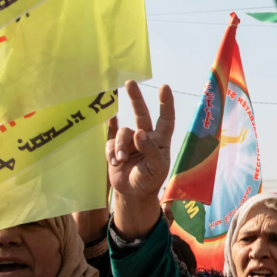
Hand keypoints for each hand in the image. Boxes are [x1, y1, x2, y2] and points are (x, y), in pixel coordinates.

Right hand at [107, 81, 173, 199]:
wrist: (133, 193)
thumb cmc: (150, 180)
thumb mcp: (156, 168)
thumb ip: (150, 150)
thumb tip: (139, 133)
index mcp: (160, 140)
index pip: (166, 119)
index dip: (166, 103)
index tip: (164, 87)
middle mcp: (146, 136)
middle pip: (141, 114)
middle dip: (136, 98)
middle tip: (129, 83)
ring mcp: (130, 141)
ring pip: (123, 133)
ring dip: (120, 147)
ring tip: (121, 161)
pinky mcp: (115, 147)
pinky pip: (110, 142)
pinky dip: (111, 152)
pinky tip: (114, 159)